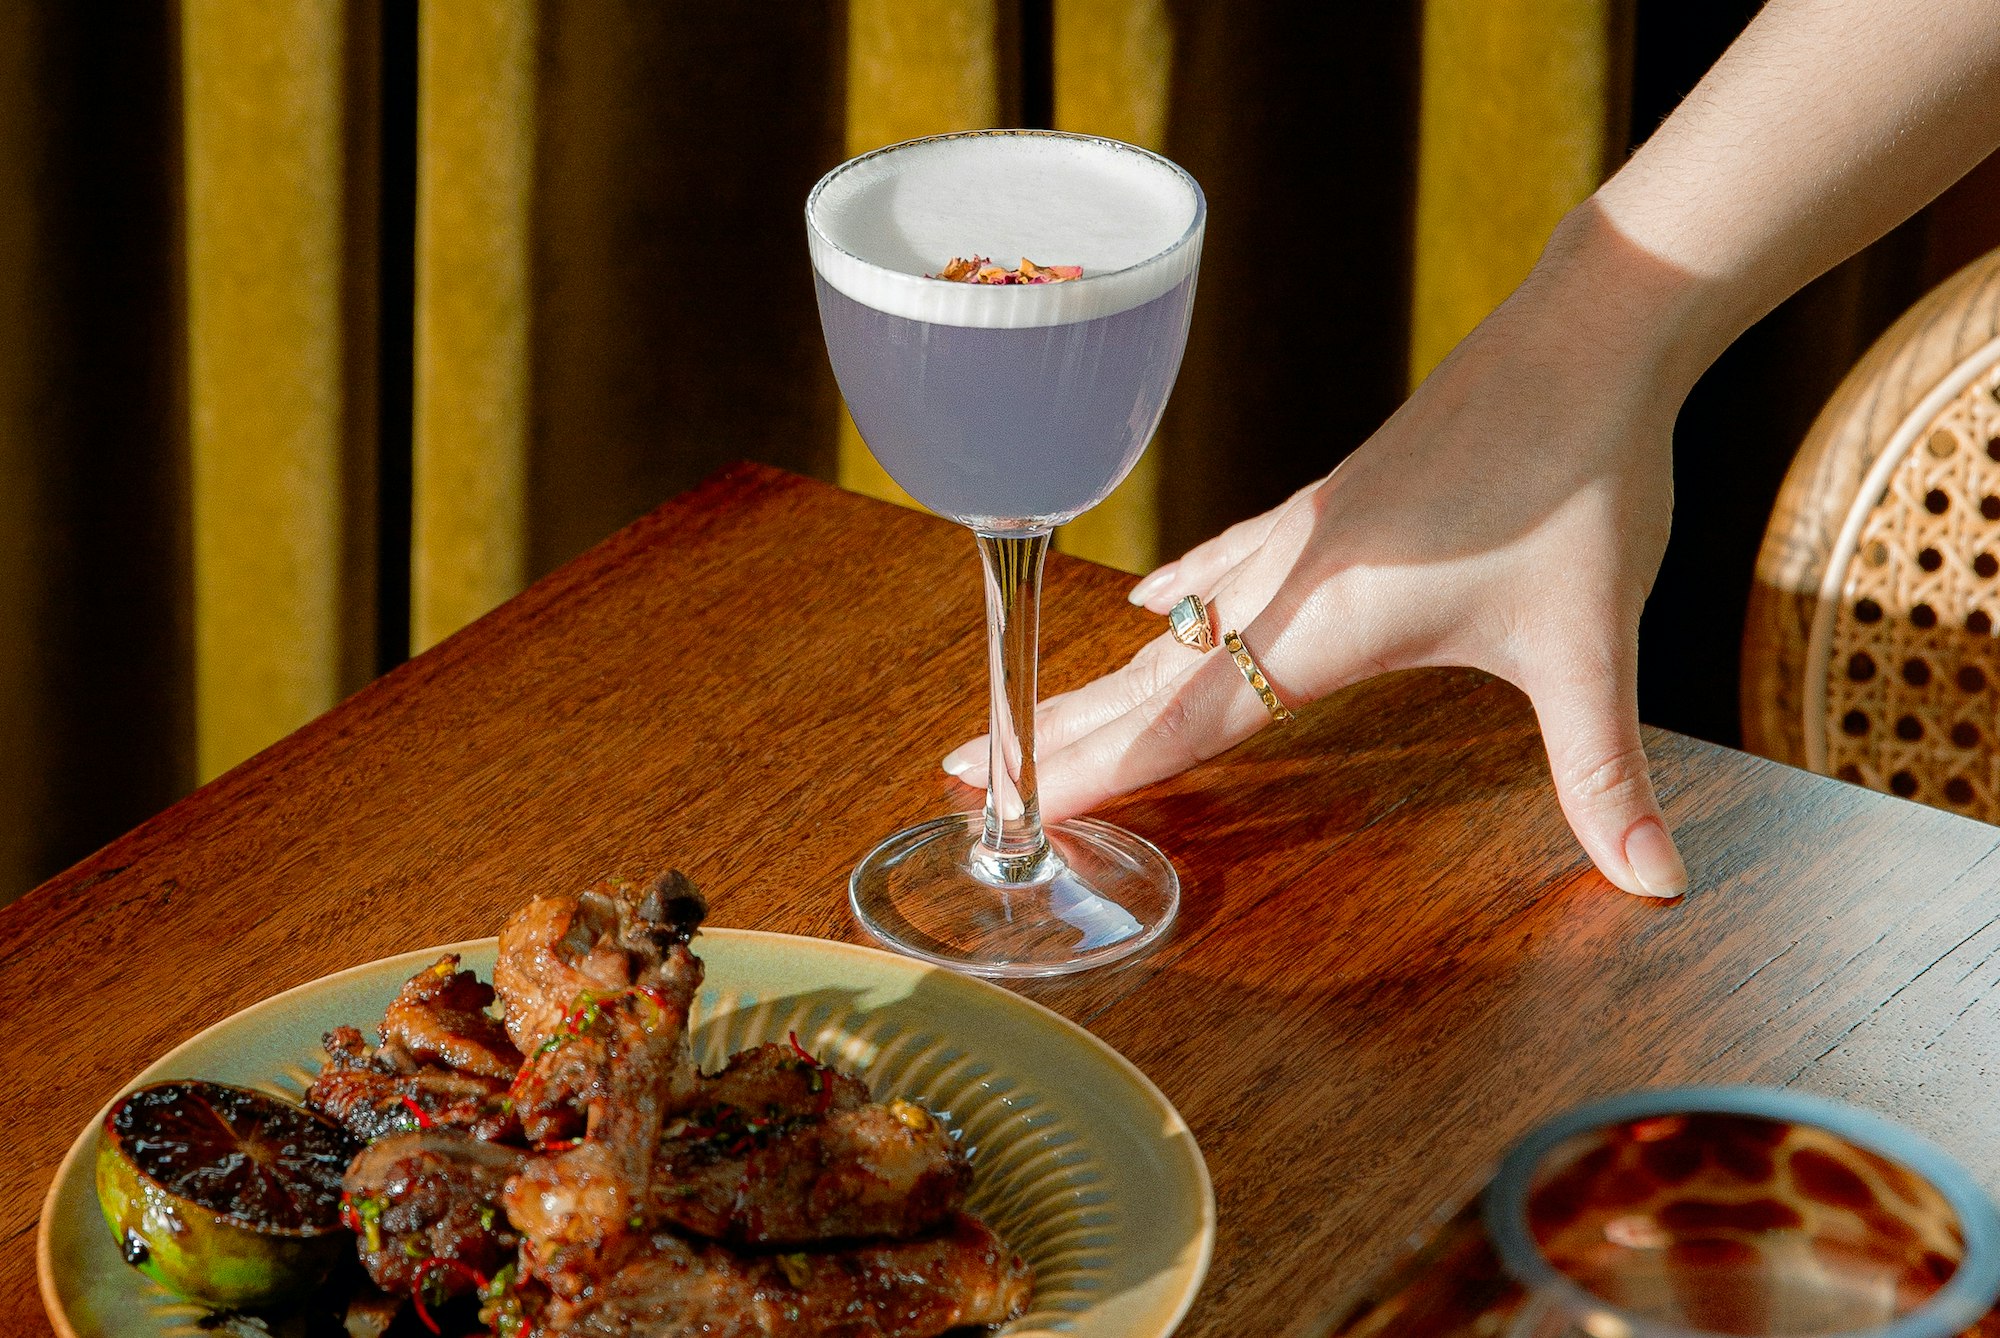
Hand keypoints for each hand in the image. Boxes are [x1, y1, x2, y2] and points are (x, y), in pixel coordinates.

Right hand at [944, 210, 1692, 898]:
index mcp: (1327, 620)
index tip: (1021, 801)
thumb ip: (1605, 776)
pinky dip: (1176, 601)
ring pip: (1173, 624)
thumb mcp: (1593, 645)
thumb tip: (1656, 887)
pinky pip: (1223, 566)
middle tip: (965, 766)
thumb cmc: (1582, 483)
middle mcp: (1291, 577)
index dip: (1100, 769)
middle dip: (1060, 730)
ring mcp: (1303, 535)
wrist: (1588, 337)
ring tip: (1036, 713)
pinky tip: (1153, 603)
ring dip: (1102, 676)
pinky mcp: (1329, 505)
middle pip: (1150, 673)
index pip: (1187, 717)